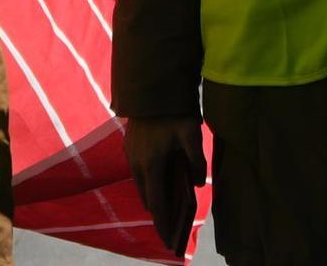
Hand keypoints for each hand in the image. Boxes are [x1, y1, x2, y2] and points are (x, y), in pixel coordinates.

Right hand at [124, 115, 206, 253]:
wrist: (151, 88)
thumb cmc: (174, 111)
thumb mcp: (191, 134)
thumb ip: (196, 161)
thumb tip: (198, 184)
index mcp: (151, 165)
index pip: (157, 203)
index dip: (162, 222)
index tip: (167, 239)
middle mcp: (137, 164)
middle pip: (147, 197)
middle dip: (157, 213)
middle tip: (169, 226)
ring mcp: (130, 155)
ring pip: (141, 184)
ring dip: (152, 196)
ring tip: (164, 207)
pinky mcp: (129, 146)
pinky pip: (137, 171)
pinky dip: (148, 181)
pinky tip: (157, 180)